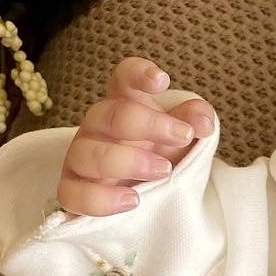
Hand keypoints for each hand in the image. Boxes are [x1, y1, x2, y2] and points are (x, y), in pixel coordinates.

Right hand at [55, 57, 216, 216]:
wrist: (139, 200)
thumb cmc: (155, 159)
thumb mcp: (176, 139)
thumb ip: (191, 123)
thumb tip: (204, 121)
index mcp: (124, 107)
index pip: (123, 80)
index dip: (137, 74)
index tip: (161, 81)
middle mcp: (97, 128)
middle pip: (110, 114)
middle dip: (148, 123)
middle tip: (182, 135)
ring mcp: (80, 159)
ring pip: (91, 155)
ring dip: (129, 160)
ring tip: (163, 170)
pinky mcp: (72, 192)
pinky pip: (75, 195)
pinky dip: (103, 199)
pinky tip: (133, 200)